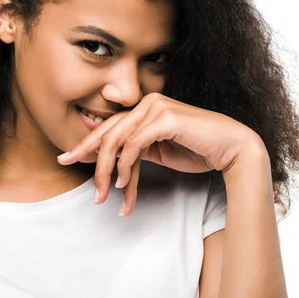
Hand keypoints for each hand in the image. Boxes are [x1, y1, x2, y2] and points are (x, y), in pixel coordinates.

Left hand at [56, 92, 265, 216]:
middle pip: (108, 132)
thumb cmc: (199, 150)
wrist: (231, 148)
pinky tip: (124, 184)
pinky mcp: (165, 118)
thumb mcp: (160, 151)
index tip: (67, 158)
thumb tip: (113, 160)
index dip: (86, 143)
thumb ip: (138, 149)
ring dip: (108, 171)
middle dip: (89, 160)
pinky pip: (134, 144)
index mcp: (145, 108)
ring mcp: (156, 107)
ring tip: (105, 194)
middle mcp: (148, 103)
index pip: (109, 125)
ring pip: (117, 140)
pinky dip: (126, 166)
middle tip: (84, 185)